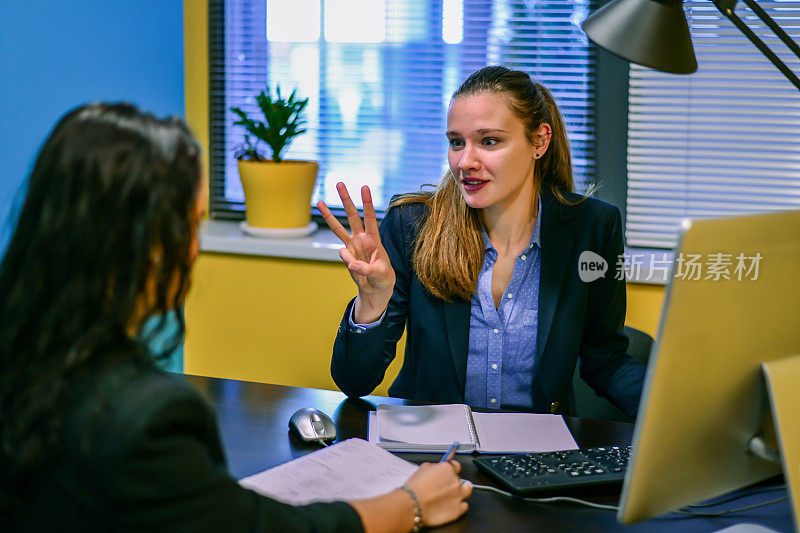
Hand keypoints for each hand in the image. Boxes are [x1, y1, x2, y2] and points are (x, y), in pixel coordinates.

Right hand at [317, 183, 395, 323]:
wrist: (377, 288)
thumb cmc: (383, 278)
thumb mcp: (379, 274)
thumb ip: (365, 269)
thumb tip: (350, 263)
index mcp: (374, 238)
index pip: (370, 217)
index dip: (367, 202)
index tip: (364, 187)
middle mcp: (362, 238)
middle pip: (352, 216)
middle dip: (346, 200)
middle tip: (339, 183)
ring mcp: (352, 246)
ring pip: (338, 228)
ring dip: (329, 216)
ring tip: (319, 202)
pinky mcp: (346, 256)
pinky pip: (342, 254)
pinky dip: (347, 261)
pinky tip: (357, 267)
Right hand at [403, 460, 471, 527]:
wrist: (411, 505)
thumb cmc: (414, 489)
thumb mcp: (421, 469)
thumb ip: (433, 467)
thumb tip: (436, 468)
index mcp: (447, 469)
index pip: (456, 465)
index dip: (451, 470)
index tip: (448, 473)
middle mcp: (455, 481)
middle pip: (460, 478)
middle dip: (453, 482)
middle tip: (444, 487)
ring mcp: (458, 496)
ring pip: (467, 490)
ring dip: (461, 491)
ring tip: (452, 495)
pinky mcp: (457, 510)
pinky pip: (464, 506)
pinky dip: (459, 506)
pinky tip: (450, 505)